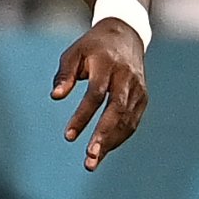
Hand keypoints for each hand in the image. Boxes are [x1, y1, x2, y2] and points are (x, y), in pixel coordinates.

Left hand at [50, 16, 148, 170]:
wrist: (126, 36)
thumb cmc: (92, 47)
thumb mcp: (74, 53)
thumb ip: (64, 75)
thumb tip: (55, 96)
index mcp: (108, 65)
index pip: (96, 95)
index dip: (83, 116)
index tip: (68, 136)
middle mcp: (127, 78)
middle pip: (117, 110)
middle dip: (103, 136)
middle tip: (89, 157)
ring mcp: (138, 89)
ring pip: (127, 120)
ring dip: (111, 142)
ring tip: (92, 162)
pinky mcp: (144, 97)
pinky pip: (132, 121)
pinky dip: (119, 137)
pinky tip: (104, 150)